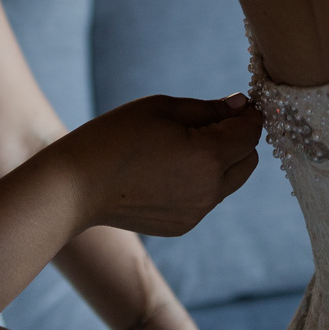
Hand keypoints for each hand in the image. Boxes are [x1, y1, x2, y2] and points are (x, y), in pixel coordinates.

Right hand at [52, 94, 261, 235]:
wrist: (78, 185)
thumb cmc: (117, 136)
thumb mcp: (163, 109)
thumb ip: (209, 109)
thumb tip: (240, 105)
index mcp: (208, 156)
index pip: (251, 132)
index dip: (248, 114)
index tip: (237, 104)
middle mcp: (210, 190)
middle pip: (248, 160)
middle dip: (240, 139)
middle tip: (211, 123)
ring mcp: (197, 212)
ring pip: (229, 182)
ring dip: (221, 162)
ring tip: (183, 146)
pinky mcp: (182, 226)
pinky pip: (206, 198)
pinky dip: (200, 182)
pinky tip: (167, 170)